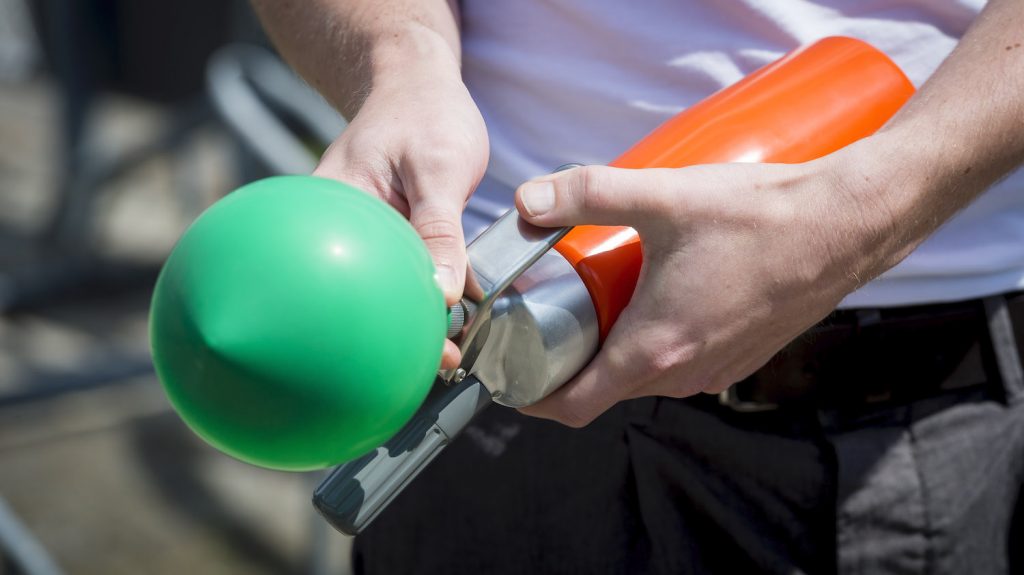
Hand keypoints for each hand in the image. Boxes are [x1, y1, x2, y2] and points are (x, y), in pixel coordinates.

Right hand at [314, 62, 488, 368]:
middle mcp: (338, 227)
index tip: (428, 355)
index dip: (389, 323)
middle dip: (401, 333)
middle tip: (444, 365)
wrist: (414, 84)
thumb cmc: (422, 114)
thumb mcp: (438, 167)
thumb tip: (444, 293)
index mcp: (337, 209)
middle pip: (364, 293)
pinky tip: (451, 315)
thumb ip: (440, 229)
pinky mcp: (383, 236)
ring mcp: (360, 233)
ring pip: (383, 286)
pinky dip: (425, 291)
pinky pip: (399, 271)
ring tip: (451, 353)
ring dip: (417, 317)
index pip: (355, 280)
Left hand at [514, 145, 899, 425]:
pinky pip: (677, 364)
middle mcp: (685, 372)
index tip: (506, 370)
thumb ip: (587, 193)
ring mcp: (717, 369)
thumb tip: (527, 199)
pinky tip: (650, 297)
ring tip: (594, 299)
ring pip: (641, 376)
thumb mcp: (662, 196)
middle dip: (566, 360)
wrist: (848, 224)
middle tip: (545, 313)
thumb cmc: (762, 216)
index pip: (572, 405)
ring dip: (611, 349)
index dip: (530, 395)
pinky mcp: (739, 356)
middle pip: (602, 388)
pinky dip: (651, 343)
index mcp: (655, 349)